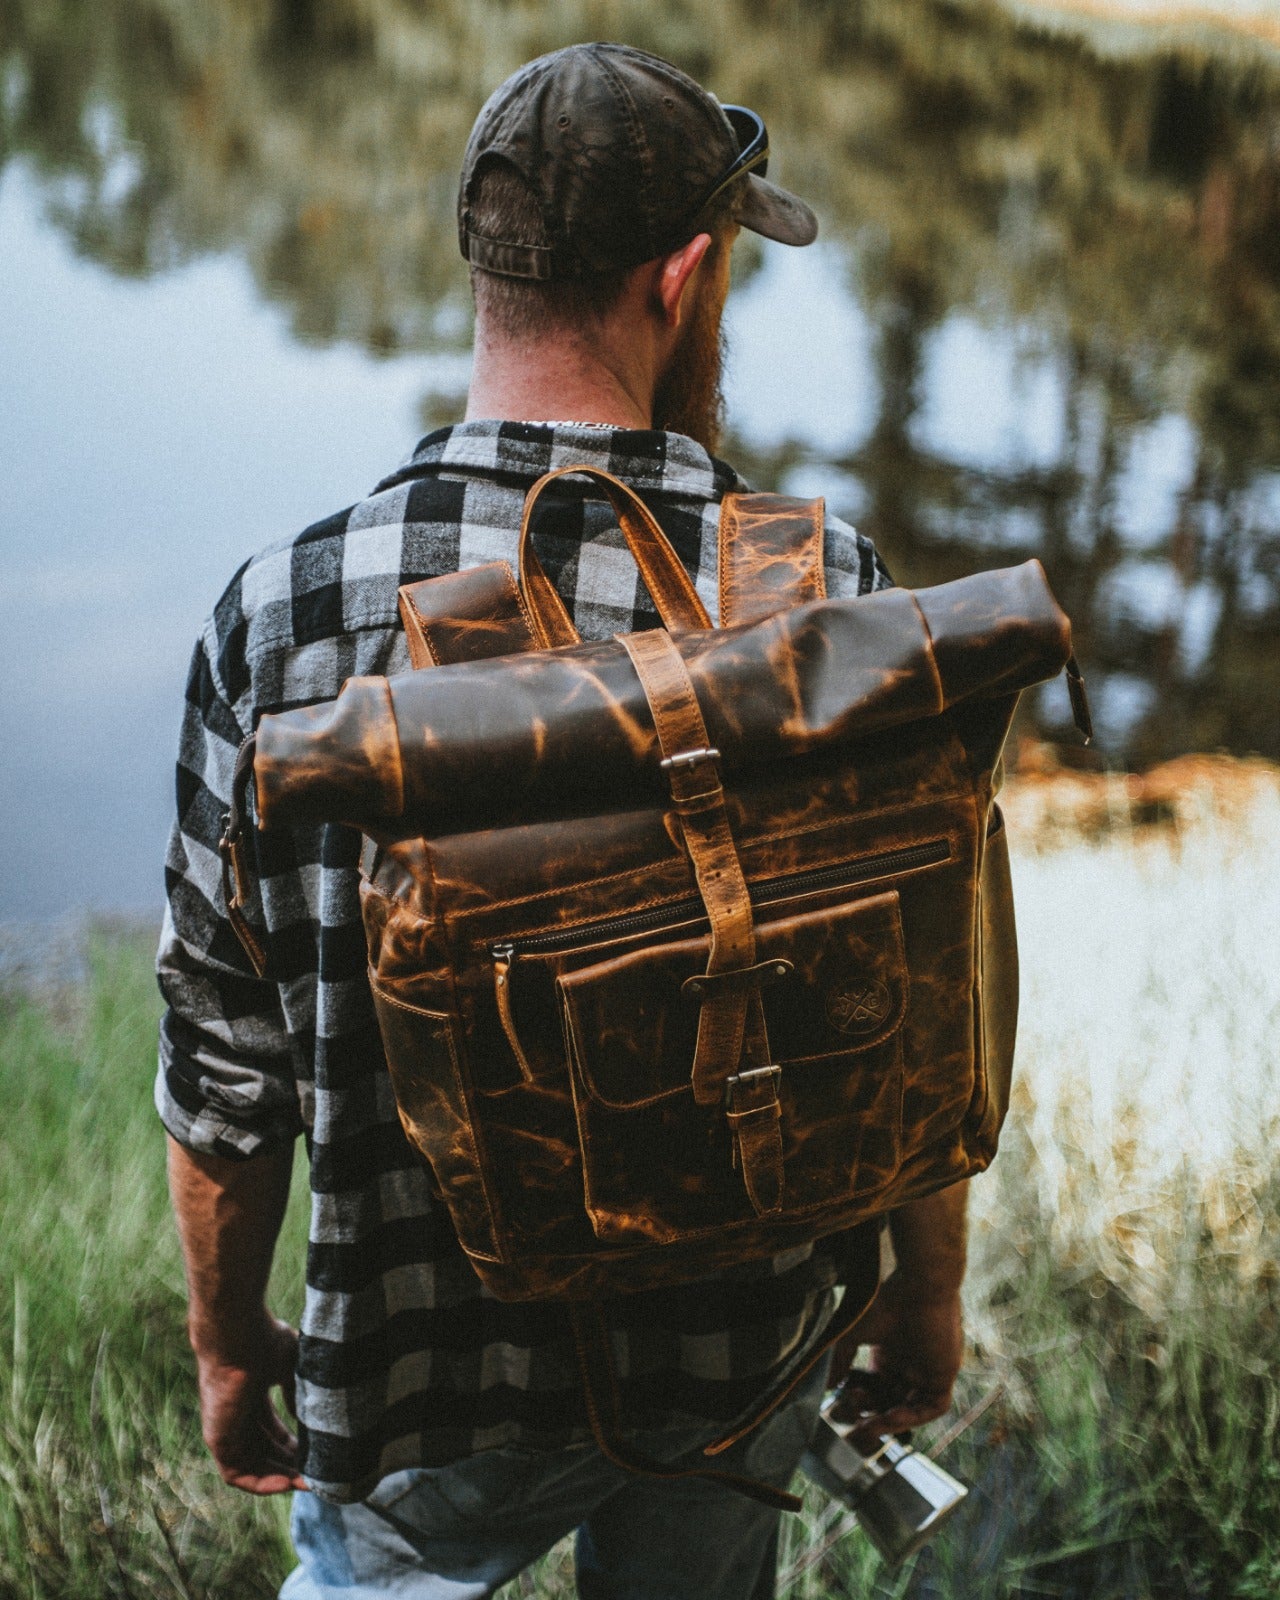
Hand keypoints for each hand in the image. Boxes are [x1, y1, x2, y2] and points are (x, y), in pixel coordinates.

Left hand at [194, 1314, 306, 1494]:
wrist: (238, 1336)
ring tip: (307, 1483)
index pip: (273, 1431)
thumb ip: (297, 1391)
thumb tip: (306, 1416)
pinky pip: (237, 1475)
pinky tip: (286, 1484)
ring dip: (280, 1478)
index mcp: (254, 1397)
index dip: (295, 1446)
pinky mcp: (217, 1440)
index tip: (318, 1454)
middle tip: (318, 1475)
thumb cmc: (266, 1341)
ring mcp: (227, 1429)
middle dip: (292, 1466)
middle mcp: (239, 1416)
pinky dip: (261, 1483)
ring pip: (254, 1466)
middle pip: (266, 1452)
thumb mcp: (291, 1366)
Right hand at [827, 1272, 962, 1449]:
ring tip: (868, 1427)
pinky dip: (913, 1416)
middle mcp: (907, 1367)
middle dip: (870, 1417)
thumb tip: (823, 1386)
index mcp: (888, 1357)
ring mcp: (926, 1372)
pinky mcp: (943, 1375)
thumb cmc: (886, 1303)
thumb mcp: (854, 1335)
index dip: (857, 1402)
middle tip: (852, 1425)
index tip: (840, 1404)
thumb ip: (838, 1360)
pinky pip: (932, 1407)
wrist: (918, 1286)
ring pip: (909, 1409)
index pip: (873, 1391)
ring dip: (890, 1422)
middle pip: (889, 1404)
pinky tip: (891, 1417)